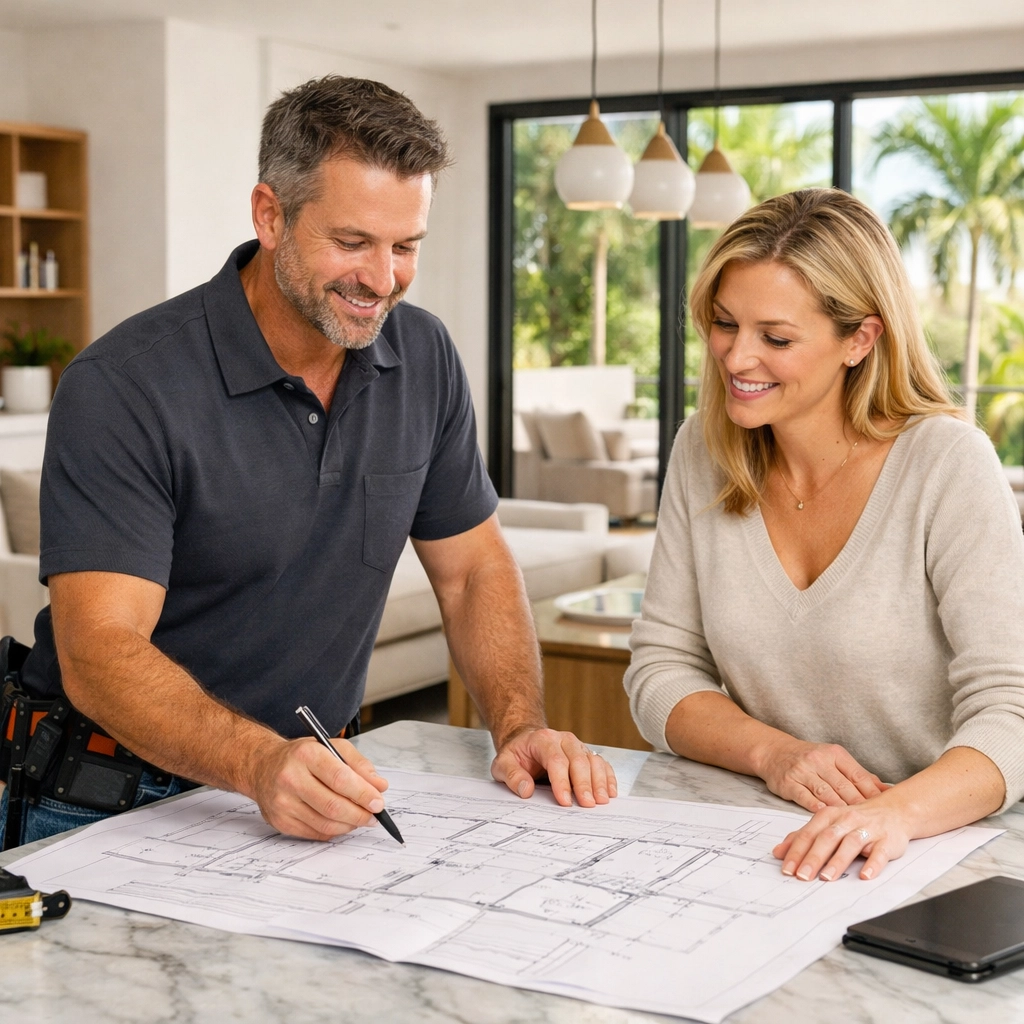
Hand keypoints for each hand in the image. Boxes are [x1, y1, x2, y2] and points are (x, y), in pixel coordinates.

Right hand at [250, 736, 389, 839]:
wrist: (263, 765)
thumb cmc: (302, 756)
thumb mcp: (332, 747)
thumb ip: (359, 765)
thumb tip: (380, 785)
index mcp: (307, 755)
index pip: (340, 778)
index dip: (363, 793)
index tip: (378, 802)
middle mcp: (290, 778)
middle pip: (333, 805)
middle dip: (359, 814)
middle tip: (373, 815)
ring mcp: (282, 802)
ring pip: (325, 823)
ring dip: (349, 824)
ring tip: (360, 818)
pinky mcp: (279, 821)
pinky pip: (315, 833)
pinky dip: (334, 830)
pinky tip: (342, 822)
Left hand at [491, 728, 617, 806]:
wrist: (526, 740)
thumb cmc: (517, 754)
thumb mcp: (503, 763)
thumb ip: (512, 776)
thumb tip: (526, 790)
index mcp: (543, 740)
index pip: (556, 760)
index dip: (561, 781)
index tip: (564, 801)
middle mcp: (564, 740)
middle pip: (578, 760)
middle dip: (584, 783)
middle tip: (588, 804)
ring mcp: (577, 747)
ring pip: (593, 761)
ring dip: (599, 781)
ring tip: (601, 801)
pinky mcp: (586, 754)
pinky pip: (602, 763)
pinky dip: (608, 777)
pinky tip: (610, 792)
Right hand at [758, 739, 887, 812]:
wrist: (774, 751)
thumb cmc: (809, 759)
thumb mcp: (834, 759)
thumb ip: (858, 775)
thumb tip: (887, 790)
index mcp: (835, 754)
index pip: (858, 776)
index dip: (873, 794)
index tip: (885, 810)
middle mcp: (819, 760)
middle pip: (844, 787)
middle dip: (860, 806)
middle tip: (874, 823)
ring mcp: (803, 771)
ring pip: (826, 793)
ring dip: (841, 810)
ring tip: (854, 825)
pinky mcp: (789, 783)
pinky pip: (805, 797)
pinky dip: (816, 807)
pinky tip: (826, 817)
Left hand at [773, 799, 911, 881]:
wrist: (894, 810)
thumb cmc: (855, 820)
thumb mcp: (827, 824)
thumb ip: (803, 837)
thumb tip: (778, 852)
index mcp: (828, 816)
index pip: (808, 834)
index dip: (796, 851)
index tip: (786, 869)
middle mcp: (846, 820)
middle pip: (827, 838)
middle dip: (813, 858)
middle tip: (802, 876)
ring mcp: (868, 829)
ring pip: (850, 844)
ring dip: (838, 861)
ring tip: (826, 877)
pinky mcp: (887, 840)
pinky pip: (880, 852)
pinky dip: (873, 864)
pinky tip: (865, 875)